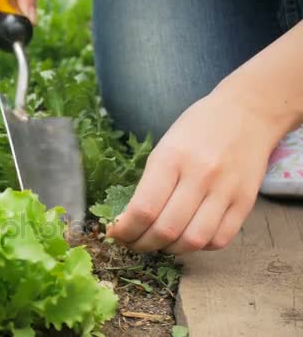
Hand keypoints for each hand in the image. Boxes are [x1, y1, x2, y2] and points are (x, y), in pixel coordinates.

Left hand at [107, 91, 290, 254]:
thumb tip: (129, 221)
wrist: (247, 112)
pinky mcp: (246, 202)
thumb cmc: (197, 129)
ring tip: (160, 243)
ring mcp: (226, 191)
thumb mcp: (163, 148)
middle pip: (166, 230)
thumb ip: (149, 184)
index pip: (143, 209)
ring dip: (170, 250)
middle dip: (142, 244)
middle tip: (134, 243)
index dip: (125, 230)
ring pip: (193, 241)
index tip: (115, 234)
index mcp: (171, 159)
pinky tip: (189, 237)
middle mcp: (200, 176)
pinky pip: (220, 239)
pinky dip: (200, 247)